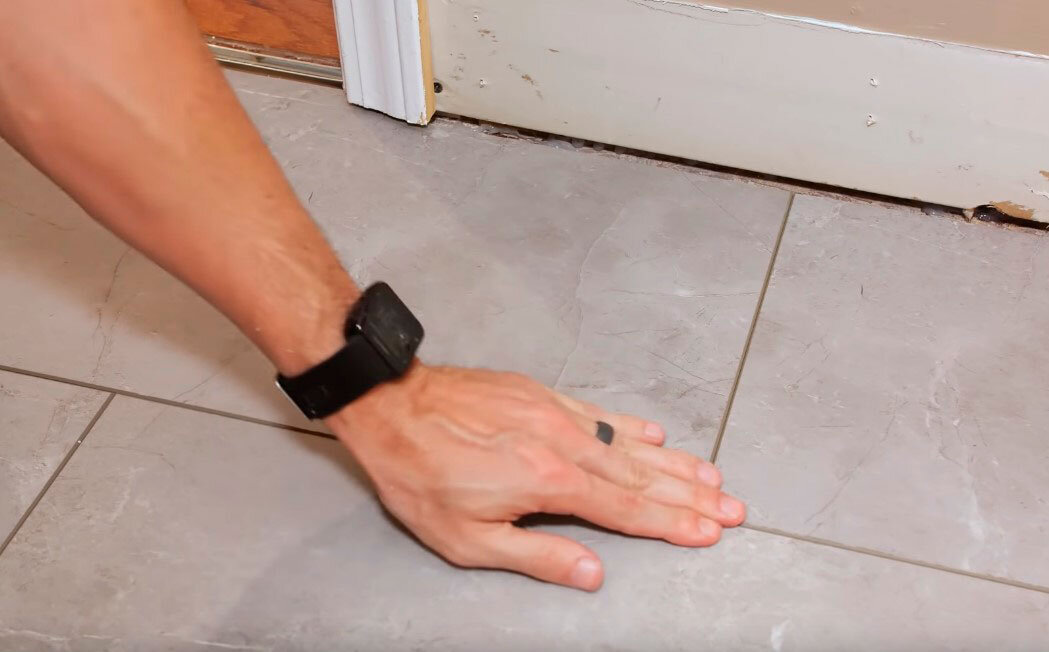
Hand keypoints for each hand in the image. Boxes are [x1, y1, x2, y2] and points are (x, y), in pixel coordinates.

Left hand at [326, 363, 745, 590]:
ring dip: (674, 463)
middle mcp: (563, 442)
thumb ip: (536, 556)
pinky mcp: (540, 394)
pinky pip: (601, 413)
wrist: (392, 405)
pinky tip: (655, 435)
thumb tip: (592, 574)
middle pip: (642, 475)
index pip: (627, 509)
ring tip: (712, 475)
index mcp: (550, 480)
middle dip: (691, 494)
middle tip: (732, 506)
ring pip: (629, 443)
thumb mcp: (467, 538)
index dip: (673, 523)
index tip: (710, 531)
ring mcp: (555, 413)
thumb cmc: (421, 474)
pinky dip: (633, 427)